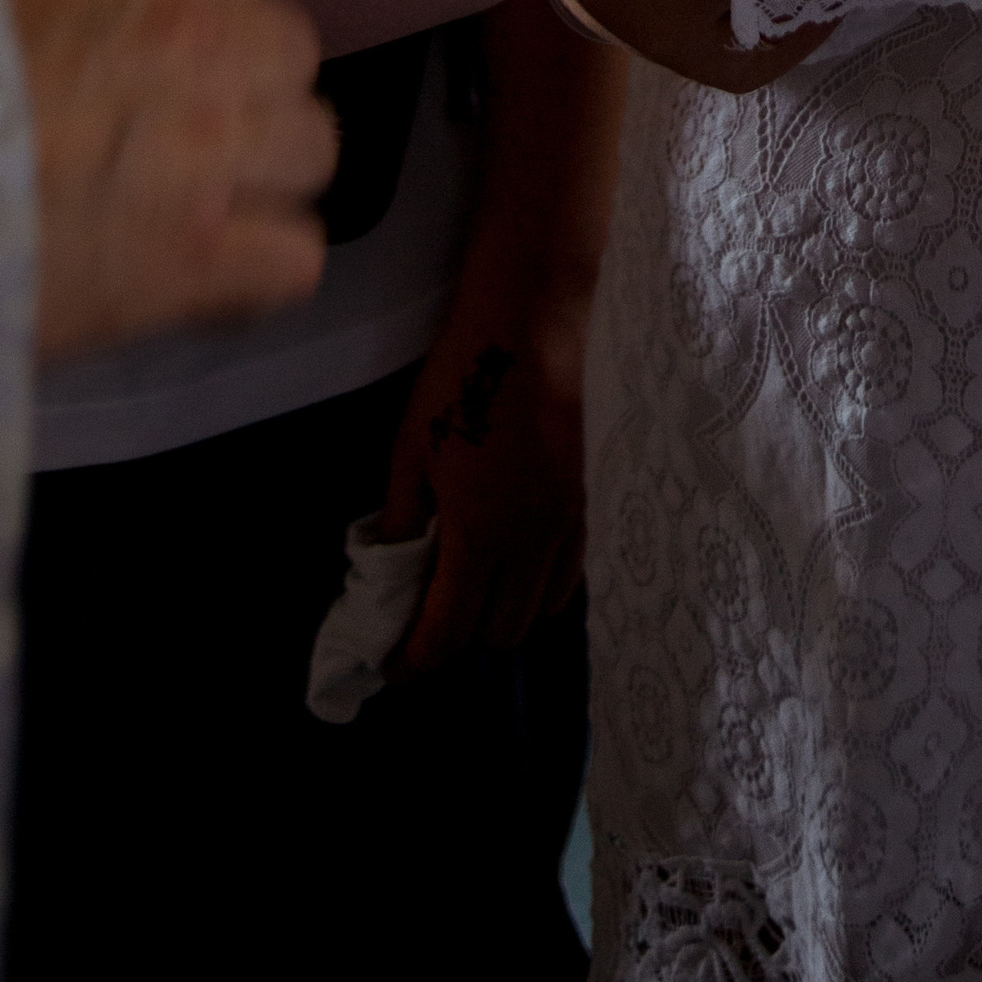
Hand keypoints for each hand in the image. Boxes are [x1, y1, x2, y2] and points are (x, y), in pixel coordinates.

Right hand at [0, 0, 335, 359]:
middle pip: (288, 52)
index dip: (204, 12)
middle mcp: (197, 31)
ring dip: (257, 174)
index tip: (162, 49)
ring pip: (309, 148)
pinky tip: (197, 273)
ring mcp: (207, 147)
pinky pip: (292, 259)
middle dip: (239, 88)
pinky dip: (253, 273)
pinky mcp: (193, 262)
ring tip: (181, 202)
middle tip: (164, 126)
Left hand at [377, 251, 590, 670]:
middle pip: (499, 633)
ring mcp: (572, 521)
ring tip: (472, 585)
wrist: (536, 318)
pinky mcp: (592, 499)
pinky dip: (539, 585)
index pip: (448, 632)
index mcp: (481, 533)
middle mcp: (533, 541)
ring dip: (501, 613)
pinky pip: (570, 572)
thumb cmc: (463, 377)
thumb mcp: (412, 448)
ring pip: (541, 609)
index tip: (390, 663)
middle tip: (426, 614)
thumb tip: (389, 573)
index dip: (414, 660)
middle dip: (457, 637)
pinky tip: (515, 559)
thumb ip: (402, 521)